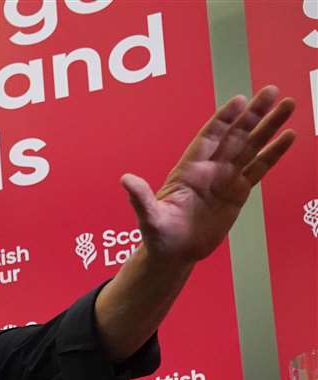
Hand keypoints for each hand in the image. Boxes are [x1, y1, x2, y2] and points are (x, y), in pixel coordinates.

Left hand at [121, 86, 294, 265]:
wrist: (175, 253)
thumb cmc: (159, 234)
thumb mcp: (149, 217)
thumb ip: (141, 198)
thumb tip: (126, 180)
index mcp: (189, 170)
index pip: (209, 138)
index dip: (223, 119)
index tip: (239, 100)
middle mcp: (210, 169)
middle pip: (235, 135)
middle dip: (253, 114)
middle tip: (272, 91)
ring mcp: (226, 178)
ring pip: (251, 147)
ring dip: (269, 127)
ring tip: (288, 105)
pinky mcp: (239, 192)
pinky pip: (259, 169)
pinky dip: (273, 153)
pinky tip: (288, 136)